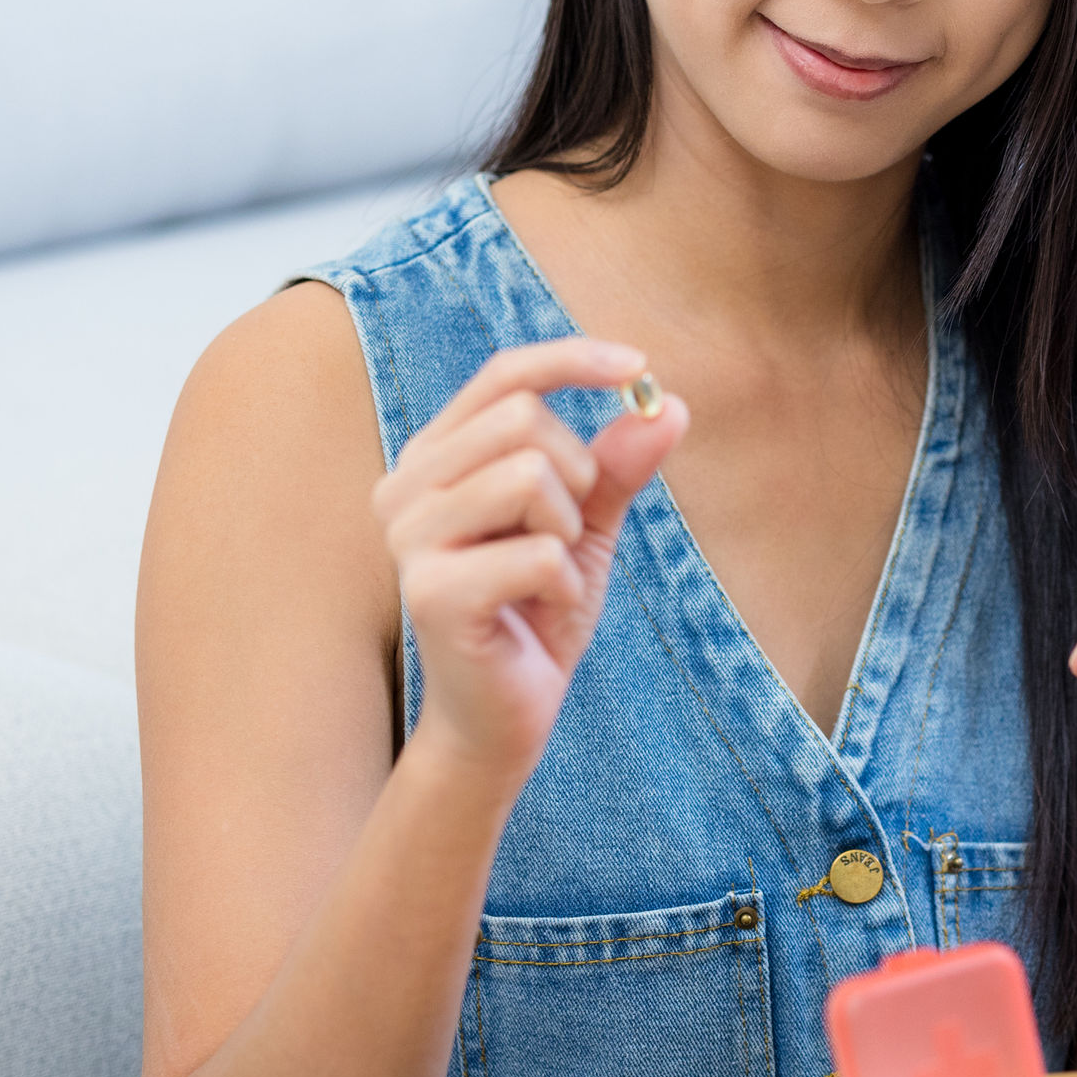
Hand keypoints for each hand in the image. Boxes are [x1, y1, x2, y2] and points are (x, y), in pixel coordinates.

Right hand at [371, 337, 684, 787]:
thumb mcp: (586, 527)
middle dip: (577, 474)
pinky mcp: (430, 591)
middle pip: (523, 418)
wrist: (504, 717)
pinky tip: (541, 611)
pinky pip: (539, 551)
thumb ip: (618, 467)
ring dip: (566, 530)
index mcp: (435, 457)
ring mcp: (410, 539)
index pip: (502, 374)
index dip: (572, 359)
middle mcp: (406, 486)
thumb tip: (670, 406)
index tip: (639, 366)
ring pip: (528, 474)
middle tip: (564, 535)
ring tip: (548, 576)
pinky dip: (565, 583)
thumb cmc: (537, 613)